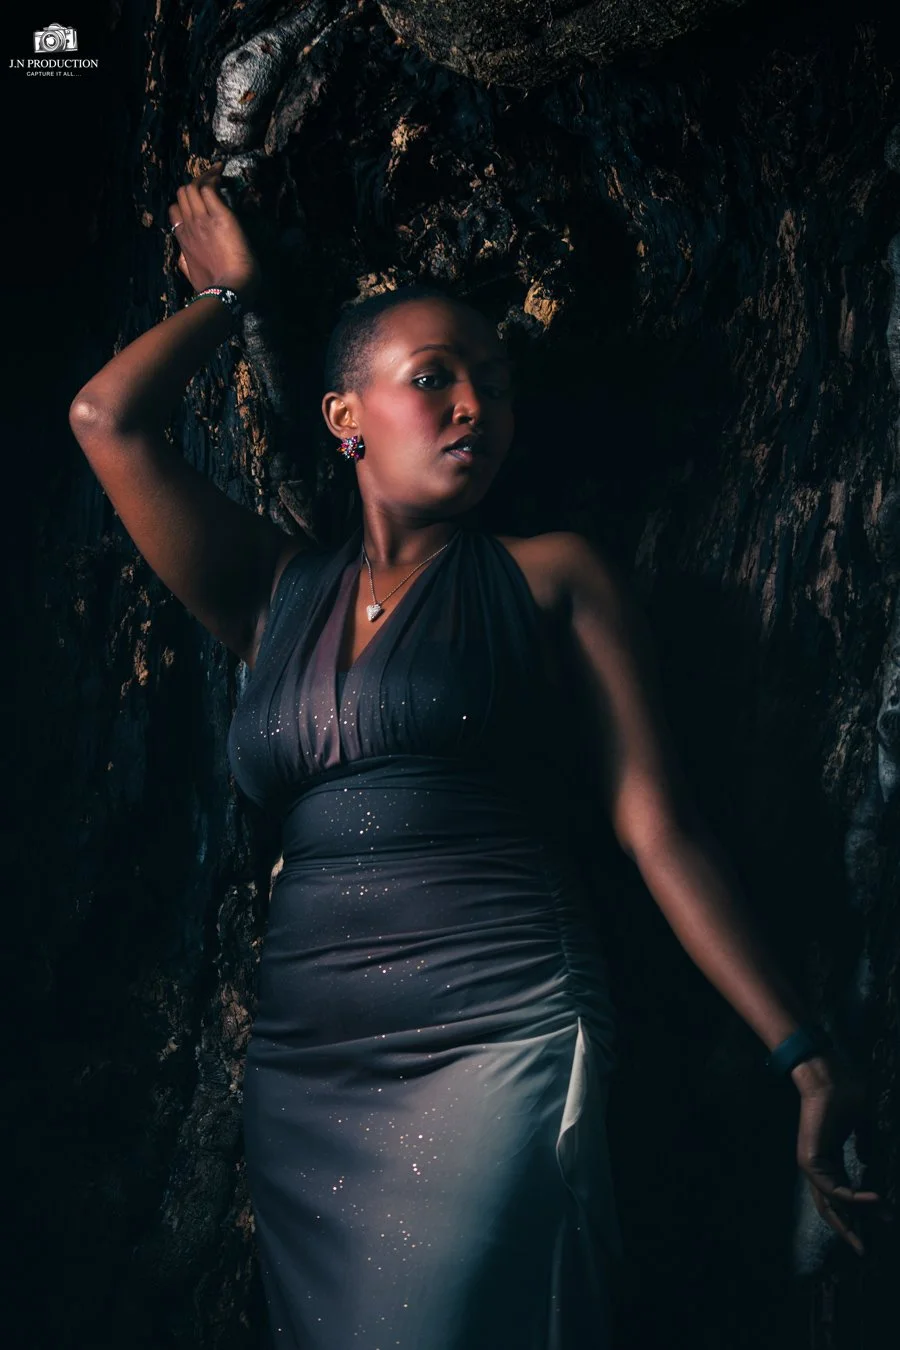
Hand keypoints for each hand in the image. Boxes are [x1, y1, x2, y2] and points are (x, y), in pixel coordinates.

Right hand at [167, 161, 261, 306]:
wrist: (229, 290)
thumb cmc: (214, 287)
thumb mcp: (192, 275)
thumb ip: (185, 262)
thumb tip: (181, 257)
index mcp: (183, 239)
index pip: (175, 211)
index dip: (185, 204)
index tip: (199, 203)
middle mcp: (189, 225)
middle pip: (182, 194)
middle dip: (195, 185)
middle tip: (212, 181)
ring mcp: (202, 219)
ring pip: (192, 187)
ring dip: (205, 178)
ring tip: (217, 174)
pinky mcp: (219, 215)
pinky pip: (209, 189)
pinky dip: (214, 179)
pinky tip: (222, 177)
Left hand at [793, 1055, 887, 1255]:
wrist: (827, 1075)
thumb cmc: (845, 1093)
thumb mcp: (864, 1125)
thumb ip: (866, 1145)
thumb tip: (870, 1161)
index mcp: (830, 1158)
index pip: (842, 1195)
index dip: (861, 1211)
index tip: (884, 1220)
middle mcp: (819, 1165)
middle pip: (831, 1208)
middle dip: (849, 1231)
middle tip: (865, 1252)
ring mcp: (812, 1164)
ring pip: (831, 1205)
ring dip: (852, 1223)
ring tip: (868, 1241)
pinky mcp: (811, 1160)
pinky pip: (834, 1190)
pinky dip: (855, 1199)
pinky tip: (877, 1201)